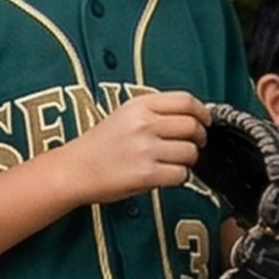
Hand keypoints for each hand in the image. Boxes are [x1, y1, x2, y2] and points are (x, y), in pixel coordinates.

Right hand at [54, 90, 208, 203]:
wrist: (73, 170)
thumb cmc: (100, 145)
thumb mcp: (124, 116)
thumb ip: (155, 113)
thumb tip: (192, 117)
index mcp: (139, 106)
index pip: (185, 101)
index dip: (202, 112)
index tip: (205, 121)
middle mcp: (143, 124)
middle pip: (193, 126)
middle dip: (199, 138)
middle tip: (192, 145)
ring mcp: (145, 149)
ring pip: (190, 152)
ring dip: (188, 161)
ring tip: (172, 162)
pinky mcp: (147, 173)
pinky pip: (181, 175)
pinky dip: (178, 177)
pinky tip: (163, 175)